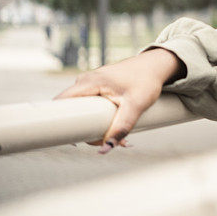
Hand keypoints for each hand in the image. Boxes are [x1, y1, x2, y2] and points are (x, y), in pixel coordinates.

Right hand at [53, 48, 182, 153]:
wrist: (156, 66)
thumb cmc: (147, 81)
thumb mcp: (136, 105)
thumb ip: (122, 127)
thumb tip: (105, 149)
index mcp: (89, 82)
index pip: (60, 103)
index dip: (59, 122)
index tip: (70, 139)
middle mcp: (85, 80)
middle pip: (72, 110)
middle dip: (85, 129)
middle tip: (103, 141)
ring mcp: (91, 83)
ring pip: (82, 109)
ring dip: (94, 125)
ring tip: (116, 135)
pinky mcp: (98, 86)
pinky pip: (90, 105)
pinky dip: (99, 117)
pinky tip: (114, 126)